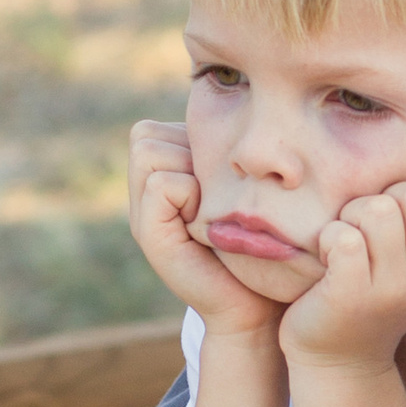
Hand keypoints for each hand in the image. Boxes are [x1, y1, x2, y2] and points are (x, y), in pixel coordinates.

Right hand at [127, 122, 280, 336]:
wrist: (260, 305)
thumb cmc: (262, 242)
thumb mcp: (243, 187)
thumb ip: (226, 152)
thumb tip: (238, 102)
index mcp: (163, 179)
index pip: (154, 127)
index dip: (189, 139)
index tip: (221, 178)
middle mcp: (145, 196)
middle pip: (147, 135)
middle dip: (187, 151)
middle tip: (216, 191)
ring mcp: (143, 217)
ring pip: (149, 151)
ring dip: (189, 169)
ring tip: (213, 205)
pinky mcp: (151, 237)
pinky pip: (161, 183)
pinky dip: (188, 191)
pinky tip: (208, 219)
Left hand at [279, 180, 405, 375]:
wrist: (343, 356)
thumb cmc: (387, 298)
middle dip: (391, 195)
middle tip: (374, 223)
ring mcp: (394, 290)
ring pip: (379, 209)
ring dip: (354, 213)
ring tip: (352, 237)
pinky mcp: (352, 294)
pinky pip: (344, 236)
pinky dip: (330, 236)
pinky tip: (330, 256)